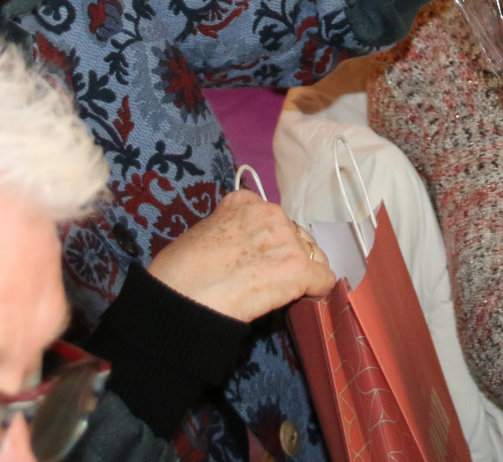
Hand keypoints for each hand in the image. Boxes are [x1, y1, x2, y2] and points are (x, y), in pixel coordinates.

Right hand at [146, 190, 335, 321]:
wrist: (179, 297)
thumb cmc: (179, 271)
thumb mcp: (204, 233)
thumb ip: (230, 231)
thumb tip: (240, 249)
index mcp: (244, 202)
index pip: (273, 220)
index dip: (268, 243)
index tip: (258, 259)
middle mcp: (270, 213)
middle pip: (296, 237)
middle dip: (287, 258)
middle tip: (267, 280)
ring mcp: (286, 239)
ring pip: (313, 257)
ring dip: (301, 274)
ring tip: (279, 293)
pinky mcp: (298, 268)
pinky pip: (323, 279)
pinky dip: (315, 291)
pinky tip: (300, 300)